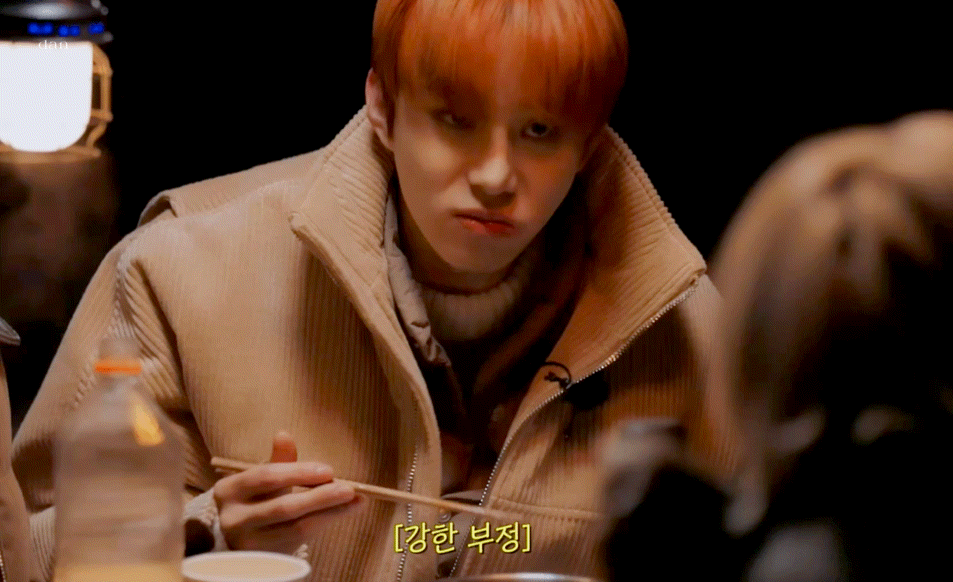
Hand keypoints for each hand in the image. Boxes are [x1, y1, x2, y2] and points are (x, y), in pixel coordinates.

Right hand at [213, 431, 360, 553]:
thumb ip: (278, 460)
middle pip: (282, 507)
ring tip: (355, 500)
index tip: (329, 470)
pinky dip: (325, 524)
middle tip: (349, 488)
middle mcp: (232, 519)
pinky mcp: (264, 560)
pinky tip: (343, 512)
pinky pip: (301, 542)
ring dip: (330, 512)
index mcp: (229, 490)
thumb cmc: (258, 500)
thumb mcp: (264, 480)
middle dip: (320, 496)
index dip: (298, 472)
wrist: (246, 539)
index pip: (266, 477)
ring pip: (295, 527)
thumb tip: (283, 435)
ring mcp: (247, 543)